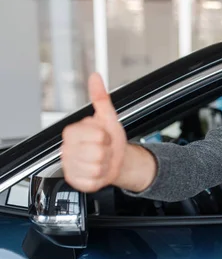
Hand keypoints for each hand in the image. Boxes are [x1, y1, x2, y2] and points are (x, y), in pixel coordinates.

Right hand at [60, 73, 127, 191]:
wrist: (116, 160)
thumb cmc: (111, 139)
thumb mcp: (108, 118)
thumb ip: (100, 98)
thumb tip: (95, 77)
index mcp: (72, 132)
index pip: (96, 136)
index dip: (106, 137)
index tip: (103, 137)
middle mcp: (67, 149)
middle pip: (97, 153)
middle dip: (106, 152)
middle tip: (104, 149)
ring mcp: (70, 166)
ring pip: (96, 168)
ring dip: (105, 165)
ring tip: (101, 160)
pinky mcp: (75, 181)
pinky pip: (92, 181)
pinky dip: (100, 178)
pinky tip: (98, 171)